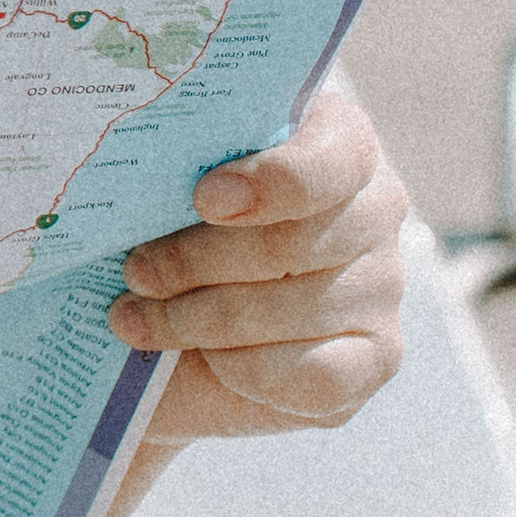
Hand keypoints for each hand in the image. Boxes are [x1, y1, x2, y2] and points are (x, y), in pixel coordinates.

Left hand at [109, 81, 409, 443]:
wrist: (176, 318)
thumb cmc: (168, 224)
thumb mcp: (167, 176)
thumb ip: (175, 159)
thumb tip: (142, 173)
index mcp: (335, 139)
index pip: (329, 159)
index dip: (270, 183)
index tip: (204, 199)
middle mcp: (374, 207)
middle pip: (290, 243)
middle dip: (194, 262)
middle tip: (134, 271)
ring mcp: (381, 284)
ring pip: (290, 311)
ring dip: (197, 320)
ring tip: (135, 317)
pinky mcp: (376, 355)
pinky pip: (318, 377)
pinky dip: (244, 371)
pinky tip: (202, 359)